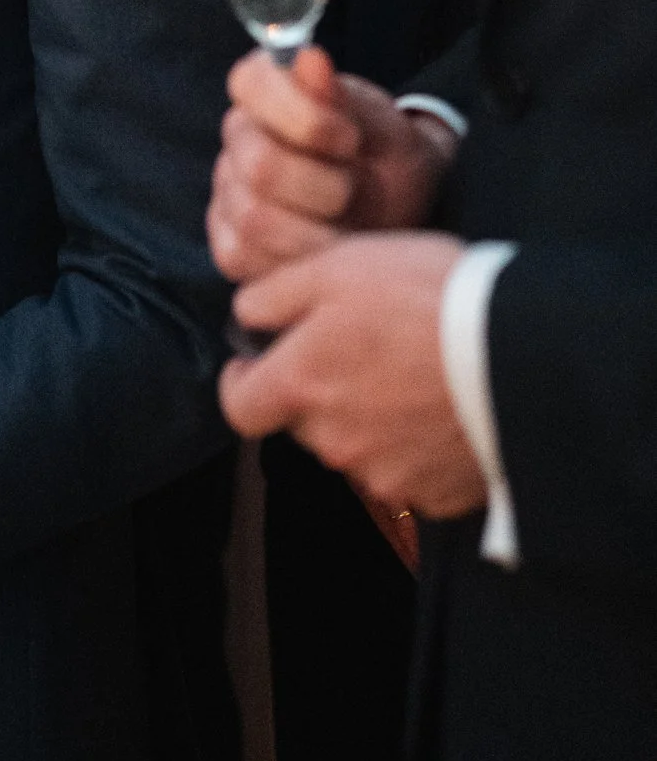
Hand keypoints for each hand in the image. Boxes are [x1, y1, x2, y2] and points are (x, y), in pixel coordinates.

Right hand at [208, 46, 458, 282]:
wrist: (401, 209)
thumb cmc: (389, 160)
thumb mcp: (386, 128)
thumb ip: (345, 98)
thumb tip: (309, 57)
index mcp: (269, 88)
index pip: (250, 83)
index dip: (302, 115)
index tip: (350, 138)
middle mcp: (239, 134)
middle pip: (259, 164)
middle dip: (324, 187)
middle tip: (357, 190)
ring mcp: (227, 190)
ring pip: (255, 219)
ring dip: (317, 232)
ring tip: (348, 225)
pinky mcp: (229, 243)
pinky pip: (247, 258)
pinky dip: (296, 262)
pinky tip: (323, 249)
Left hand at [220, 232, 486, 519]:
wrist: (522, 354)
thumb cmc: (423, 297)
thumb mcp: (337, 265)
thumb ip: (274, 294)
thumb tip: (245, 318)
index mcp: (301, 386)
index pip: (238, 408)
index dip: (244, 382)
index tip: (258, 360)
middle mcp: (333, 443)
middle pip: (303, 423)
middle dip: (316, 390)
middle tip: (359, 348)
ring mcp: (385, 475)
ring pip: (353, 446)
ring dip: (365, 417)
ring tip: (409, 372)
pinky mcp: (435, 496)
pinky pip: (406, 470)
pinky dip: (412, 444)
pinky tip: (439, 406)